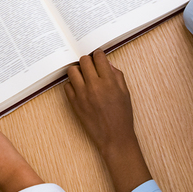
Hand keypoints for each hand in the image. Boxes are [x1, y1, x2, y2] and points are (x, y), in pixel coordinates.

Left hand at [65, 50, 152, 191]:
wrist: (114, 137)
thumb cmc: (122, 115)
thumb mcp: (125, 92)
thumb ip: (116, 75)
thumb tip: (107, 63)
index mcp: (109, 82)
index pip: (99, 57)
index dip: (99, 54)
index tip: (98, 56)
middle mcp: (94, 86)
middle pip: (83, 60)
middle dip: (88, 60)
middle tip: (91, 66)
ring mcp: (82, 94)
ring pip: (72, 71)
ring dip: (78, 70)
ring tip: (83, 75)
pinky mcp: (74, 103)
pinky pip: (67, 86)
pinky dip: (72, 84)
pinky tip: (79, 87)